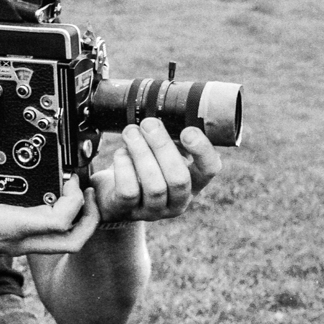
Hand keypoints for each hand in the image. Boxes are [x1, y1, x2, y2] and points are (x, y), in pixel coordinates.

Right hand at [0, 93, 101, 265]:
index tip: (71, 179)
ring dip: (77, 222)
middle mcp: (17, 240)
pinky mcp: (11, 242)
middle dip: (89, 218)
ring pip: (62, 244)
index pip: (58, 223)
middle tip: (87, 191)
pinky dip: (58, 222)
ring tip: (77, 195)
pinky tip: (52, 199)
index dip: (74, 201)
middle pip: (72, 242)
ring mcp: (16, 245)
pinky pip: (45, 238)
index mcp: (8, 226)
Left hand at [90, 120, 219, 224]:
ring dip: (141, 153)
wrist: (113, 193)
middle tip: (149, 124)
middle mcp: (178, 200)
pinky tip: (121, 153)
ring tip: (130, 132)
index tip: (187, 131)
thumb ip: (172, 136)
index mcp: (194, 181)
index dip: (202, 150)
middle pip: (179, 178)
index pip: (210, 169)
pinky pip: (129, 192)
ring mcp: (154, 210)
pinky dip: (124, 168)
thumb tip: (169, 111)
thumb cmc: (144, 165)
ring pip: (155, 186)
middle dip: (163, 147)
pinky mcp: (129, 211)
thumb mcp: (163, 152)